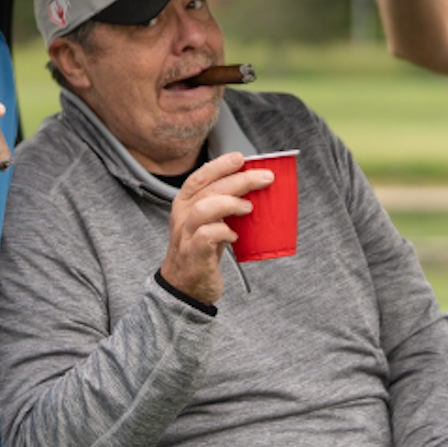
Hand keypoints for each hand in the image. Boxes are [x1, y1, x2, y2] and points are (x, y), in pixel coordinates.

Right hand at [159, 153, 273, 304]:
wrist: (184, 288)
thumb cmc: (200, 250)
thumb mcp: (208, 222)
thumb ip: (222, 205)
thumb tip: (254, 187)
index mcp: (185, 203)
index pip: (200, 177)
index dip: (220, 165)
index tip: (241, 158)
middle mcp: (183, 216)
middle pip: (209, 189)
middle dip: (239, 180)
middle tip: (265, 178)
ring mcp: (186, 235)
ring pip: (204, 208)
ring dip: (230, 203)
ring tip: (248, 208)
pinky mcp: (194, 254)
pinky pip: (207, 236)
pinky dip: (224, 232)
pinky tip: (235, 236)